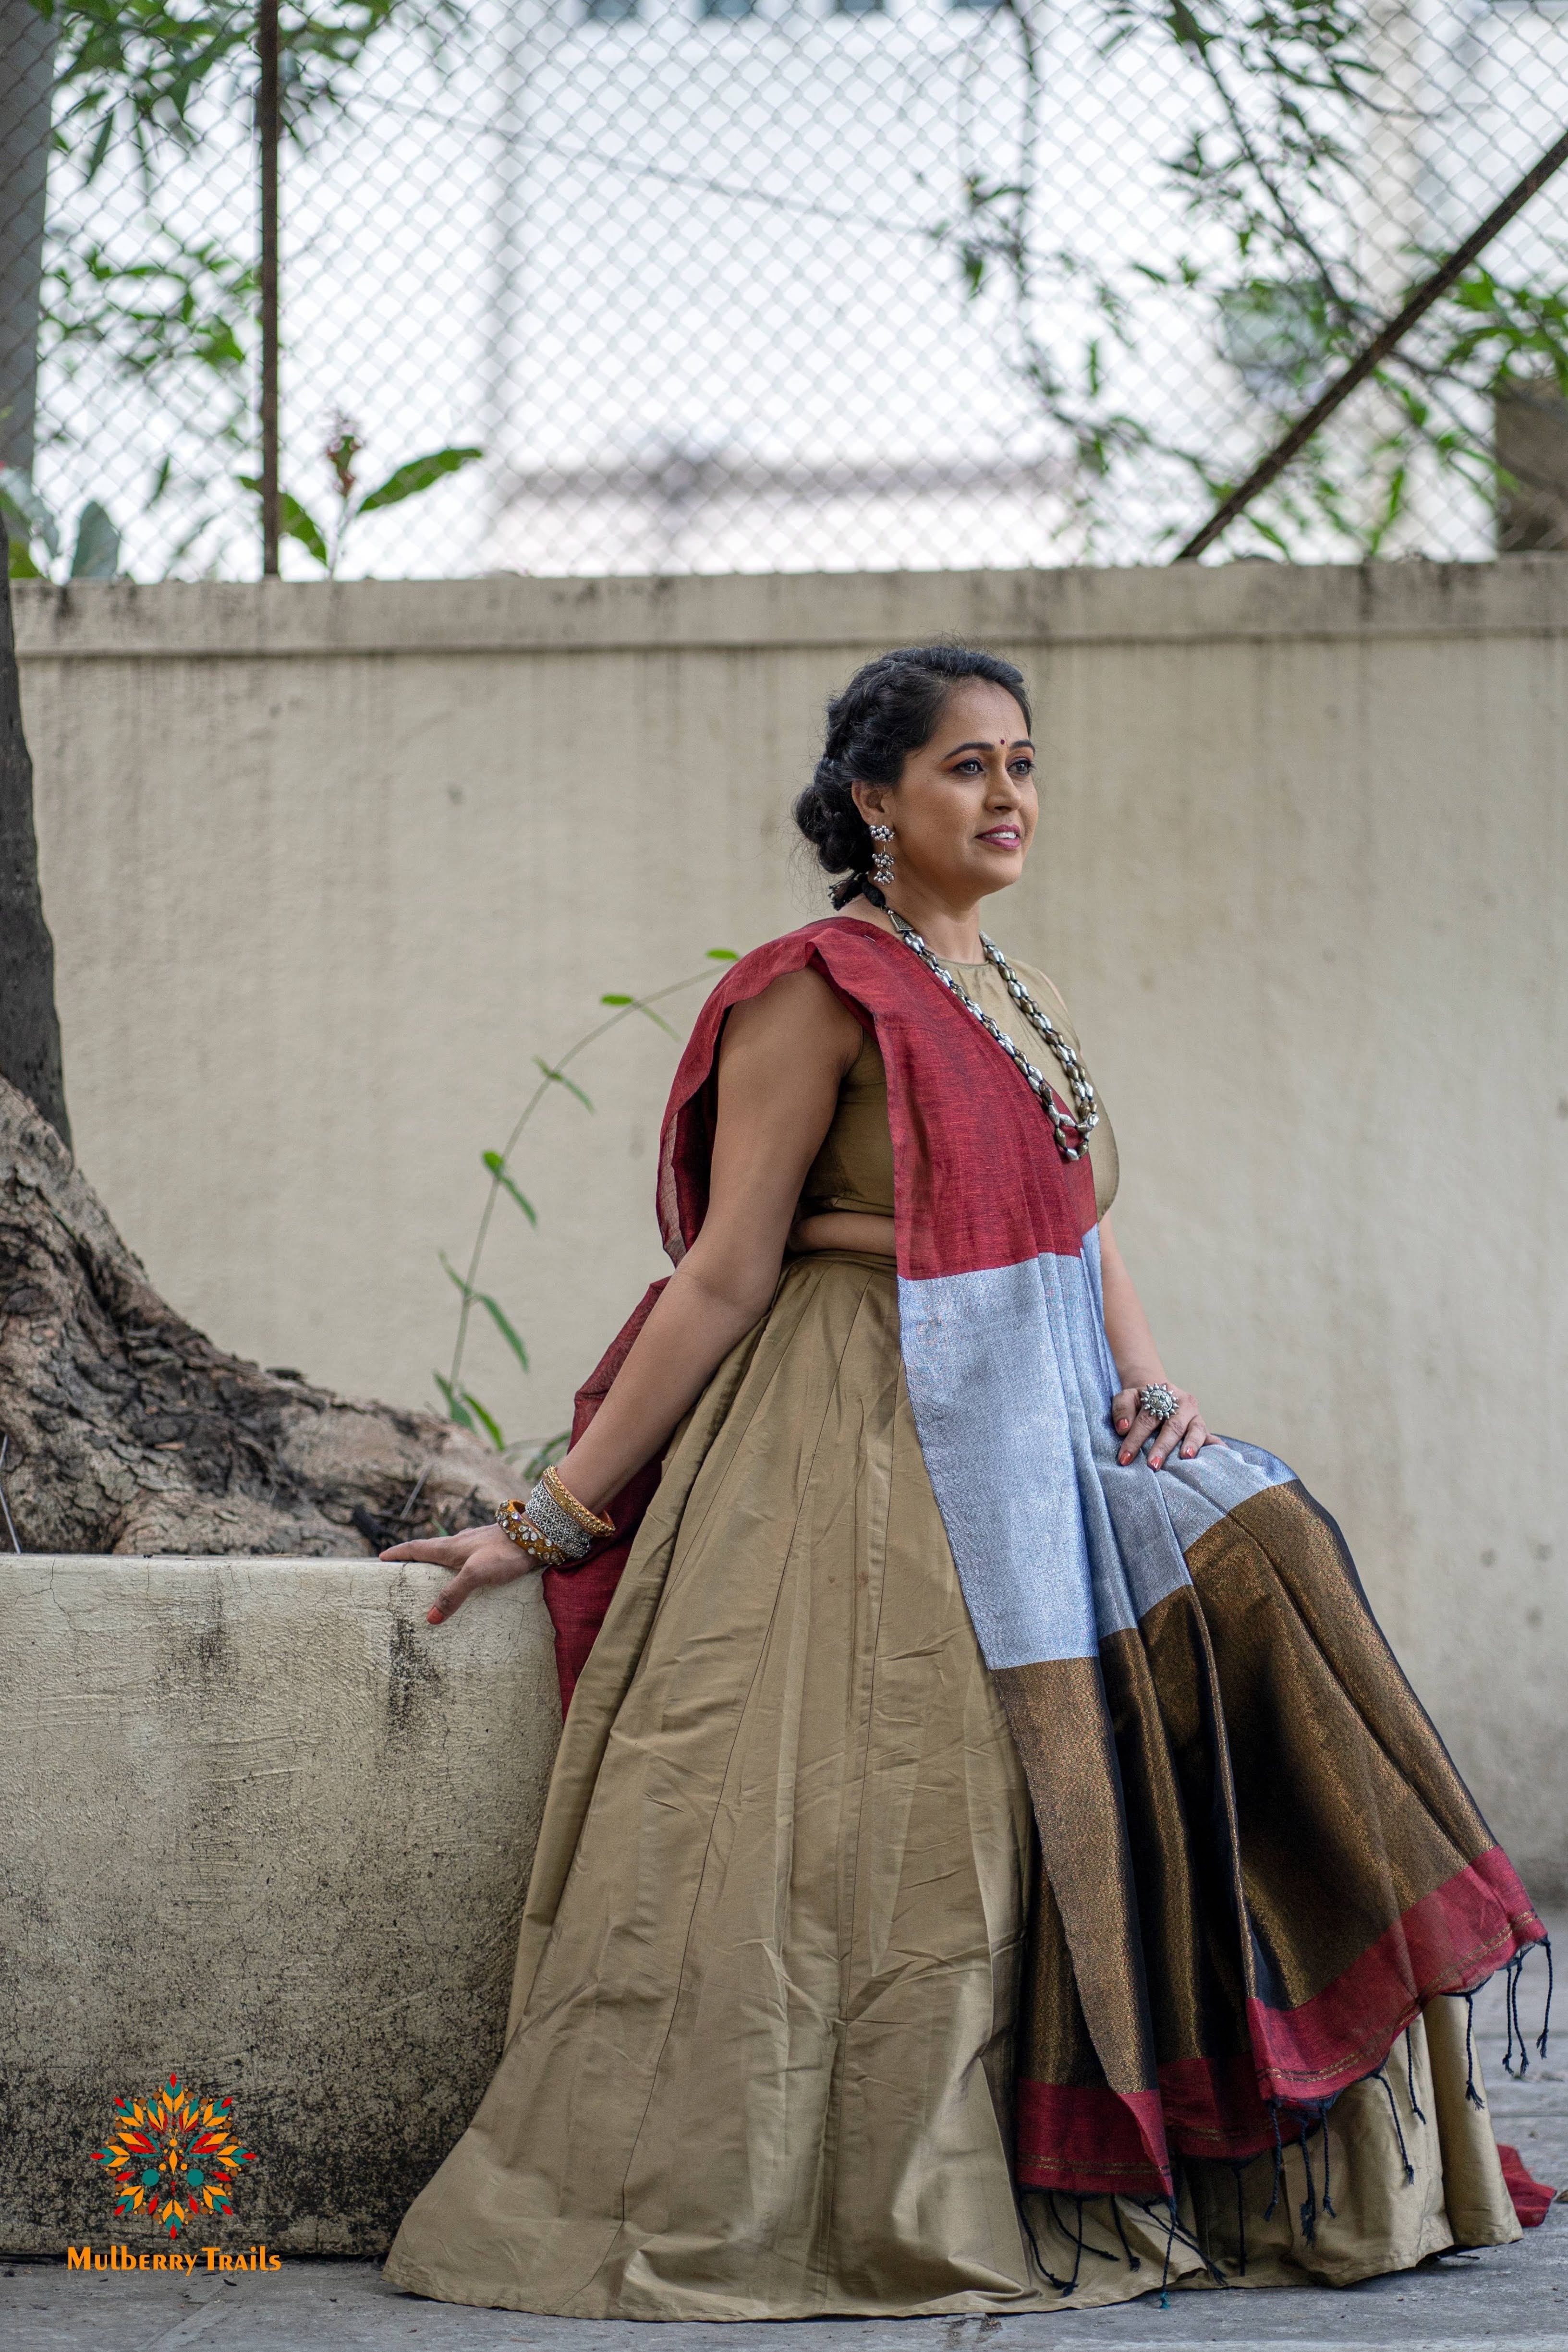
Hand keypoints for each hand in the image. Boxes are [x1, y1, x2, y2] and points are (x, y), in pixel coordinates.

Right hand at [380, 1524, 535, 1624]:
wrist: (538, 1536)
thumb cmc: (505, 1552)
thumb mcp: (475, 1574)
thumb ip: (453, 1594)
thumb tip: (431, 1618)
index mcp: (451, 1547)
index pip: (417, 1548)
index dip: (399, 1553)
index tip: (382, 1558)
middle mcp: (461, 1543)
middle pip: (431, 1551)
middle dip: (415, 1561)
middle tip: (403, 1573)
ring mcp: (477, 1545)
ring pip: (450, 1555)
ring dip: (437, 1565)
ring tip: (432, 1581)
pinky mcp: (492, 1550)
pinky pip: (467, 1560)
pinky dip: (458, 1569)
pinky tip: (467, 1580)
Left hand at [1112, 1383, 1213, 1470]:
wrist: (1158, 1394)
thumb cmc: (1140, 1401)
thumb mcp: (1127, 1397)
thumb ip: (1122, 1409)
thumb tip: (1123, 1429)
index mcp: (1163, 1394)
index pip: (1148, 1419)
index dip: (1134, 1438)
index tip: (1124, 1458)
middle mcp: (1183, 1405)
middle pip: (1172, 1426)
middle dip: (1162, 1447)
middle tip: (1152, 1465)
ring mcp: (1196, 1418)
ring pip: (1196, 1430)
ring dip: (1192, 1444)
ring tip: (1186, 1457)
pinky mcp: (1204, 1430)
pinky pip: (1213, 1438)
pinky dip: (1218, 1447)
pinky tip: (1221, 1456)